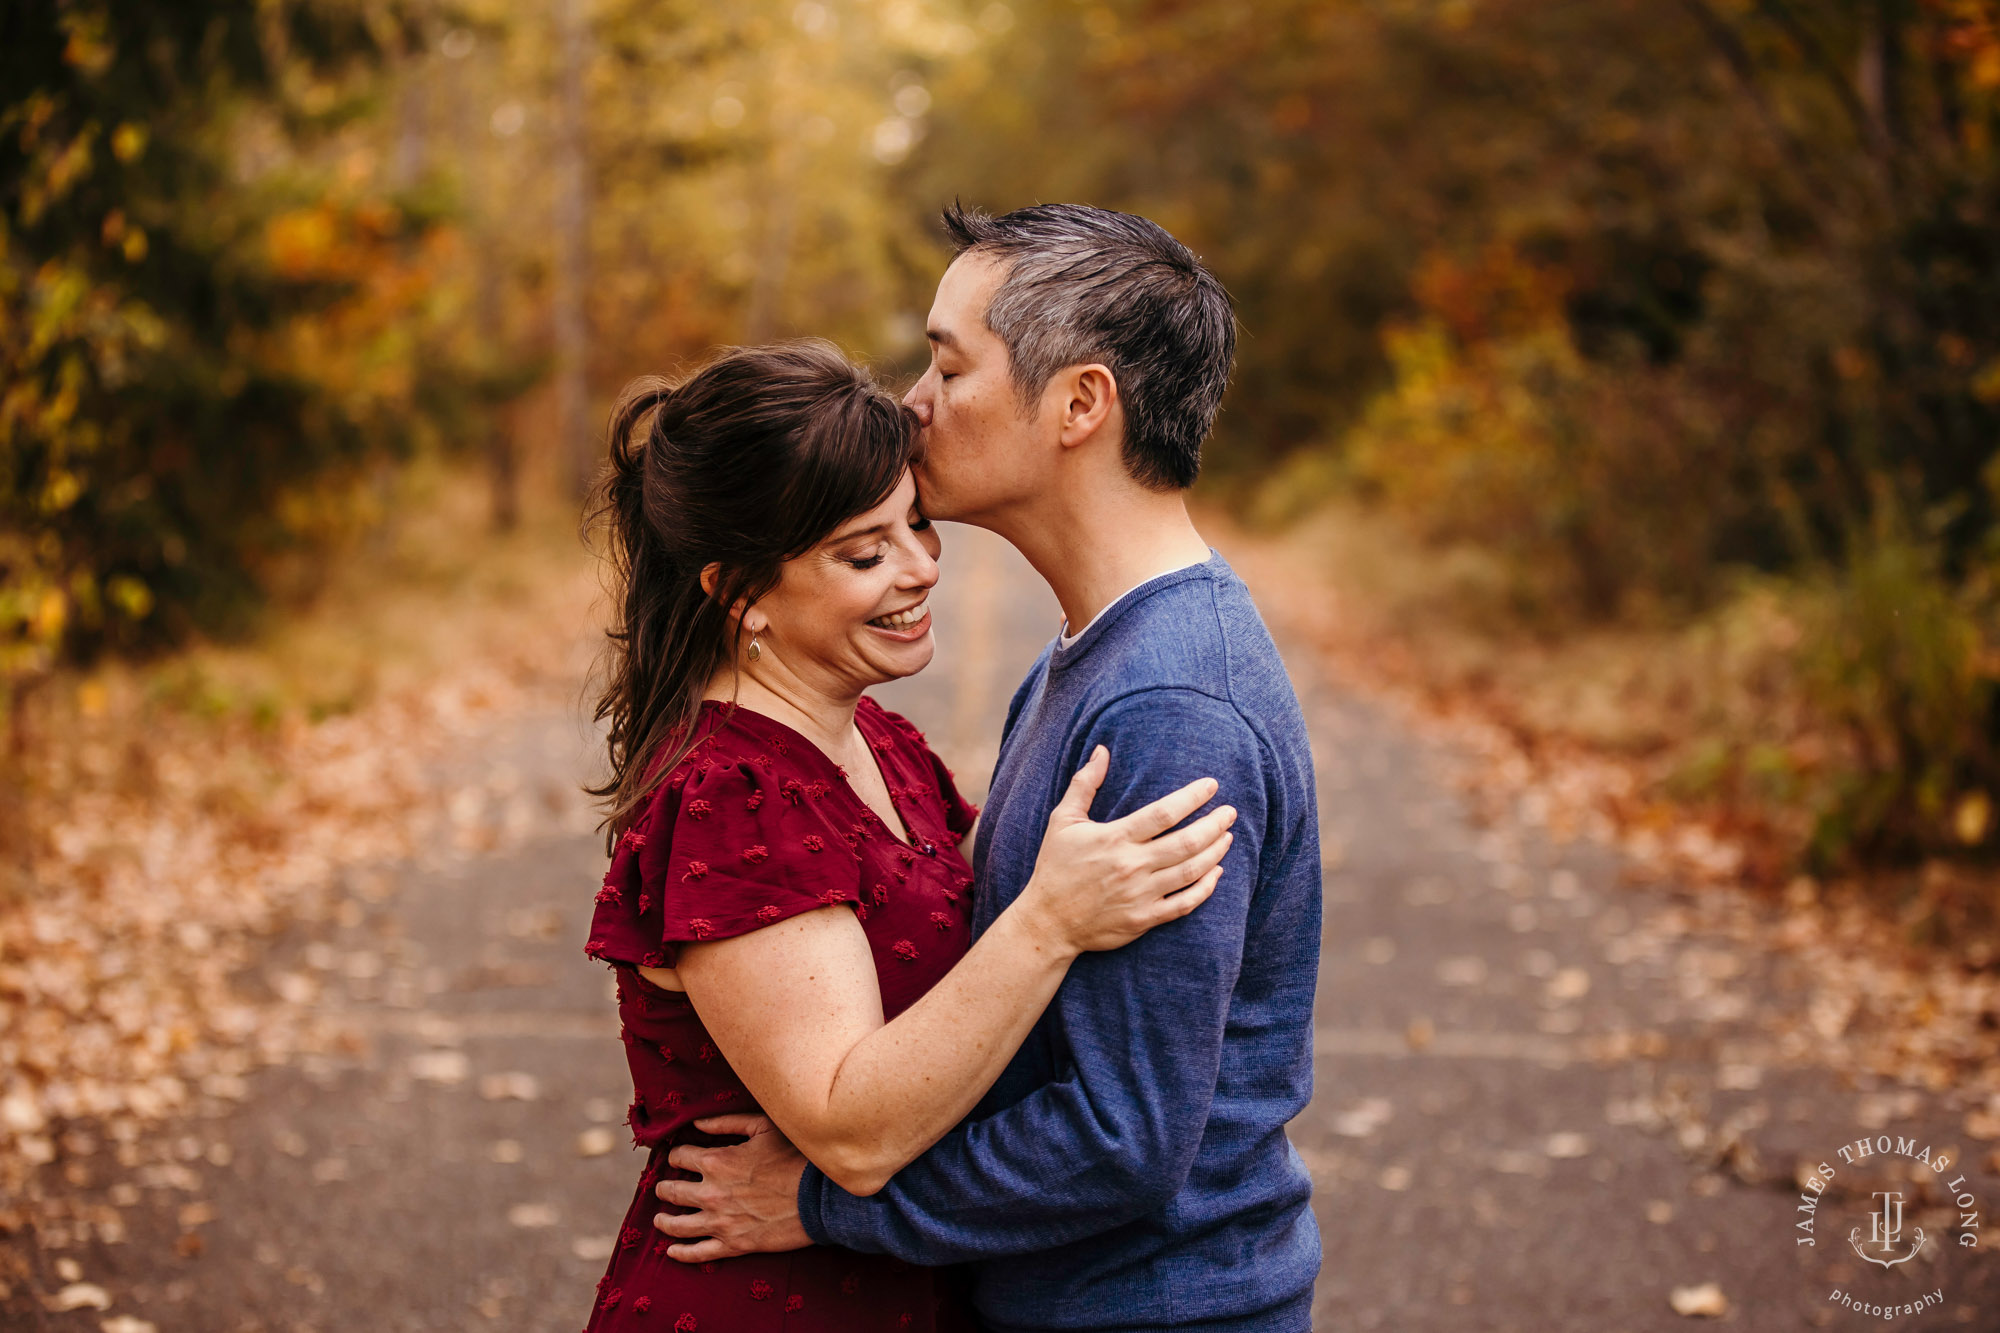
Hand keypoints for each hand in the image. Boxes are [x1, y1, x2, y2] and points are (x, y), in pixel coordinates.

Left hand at [653, 1114, 812, 1261]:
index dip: (676, 1155)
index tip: (678, 1157)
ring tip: (660, 1220)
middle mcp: (710, 1193)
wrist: (819, 1196)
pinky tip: (671, 1250)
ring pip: (678, 1225)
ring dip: (664, 1221)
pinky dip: (681, 1253)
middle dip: (664, 1188)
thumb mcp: (763, 1127)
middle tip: (663, 1189)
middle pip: (671, 1192)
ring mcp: (720, 1222)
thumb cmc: (795, 1156)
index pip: (679, 1157)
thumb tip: (697, 1124)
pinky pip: (698, 1253)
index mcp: (716, 1162)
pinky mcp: (733, 1245)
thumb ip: (726, 1123)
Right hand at [1016, 745, 1233, 955]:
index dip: (1192, 797)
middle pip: (1186, 842)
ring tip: (1227, 836)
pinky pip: (1185, 904)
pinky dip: (1206, 889)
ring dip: (1215, 852)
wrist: (1048, 922)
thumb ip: (1084, 784)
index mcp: (1114, 839)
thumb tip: (1102, 750)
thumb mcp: (1062, 821)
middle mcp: (1131, 866)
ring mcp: (1140, 896)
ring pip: (1191, 872)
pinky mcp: (1144, 920)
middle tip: (1231, 812)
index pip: (1164, 813)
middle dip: (1214, 824)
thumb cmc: (1055, 867)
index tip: (1212, 785)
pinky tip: (1216, 873)